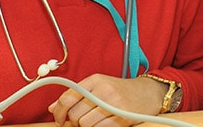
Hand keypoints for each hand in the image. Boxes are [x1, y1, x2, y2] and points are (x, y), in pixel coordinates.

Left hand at [49, 74, 163, 125]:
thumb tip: (53, 107)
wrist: (149, 93)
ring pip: (85, 123)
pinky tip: (101, 124)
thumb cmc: (121, 91)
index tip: (58, 119)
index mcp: (95, 80)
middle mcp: (104, 90)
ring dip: (85, 126)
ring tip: (92, 122)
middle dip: (73, 121)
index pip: (68, 97)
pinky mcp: (122, 118)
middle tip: (78, 121)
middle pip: (75, 113)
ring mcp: (113, 104)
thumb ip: (76, 95)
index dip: (59, 111)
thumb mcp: (98, 86)